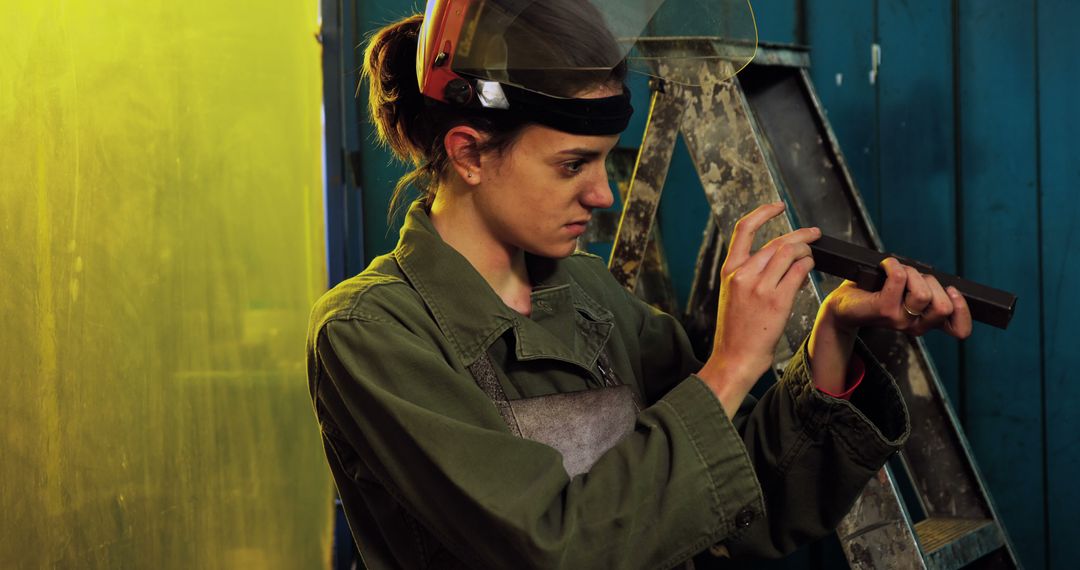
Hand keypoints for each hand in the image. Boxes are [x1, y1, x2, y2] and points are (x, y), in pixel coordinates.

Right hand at [697, 201, 819, 417]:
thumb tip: (776, 259)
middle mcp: (743, 274)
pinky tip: (810, 268)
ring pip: (789, 253)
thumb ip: (749, 274)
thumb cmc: (736, 330)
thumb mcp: (732, 295)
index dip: (763, 213)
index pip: (744, 229)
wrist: (735, 357)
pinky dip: (808, 266)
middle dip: (799, 234)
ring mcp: (760, 287)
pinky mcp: (777, 300)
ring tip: (813, 254)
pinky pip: (798, 272)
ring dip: (806, 250)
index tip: (778, 206)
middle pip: (776, 242)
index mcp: (729, 271)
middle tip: (814, 233)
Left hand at [822, 257, 972, 338]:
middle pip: (943, 306)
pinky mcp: (883, 309)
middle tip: (912, 278)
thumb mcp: (908, 295)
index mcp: (925, 322)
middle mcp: (915, 325)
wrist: (842, 306)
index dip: (963, 309)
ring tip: (896, 272)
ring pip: (922, 293)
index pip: (960, 329)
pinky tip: (884, 266)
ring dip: (911, 273)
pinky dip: (893, 264)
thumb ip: (929, 292)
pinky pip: (899, 278)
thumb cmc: (876, 294)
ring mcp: (899, 319)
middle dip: (931, 282)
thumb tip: (948, 285)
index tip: (953, 291)